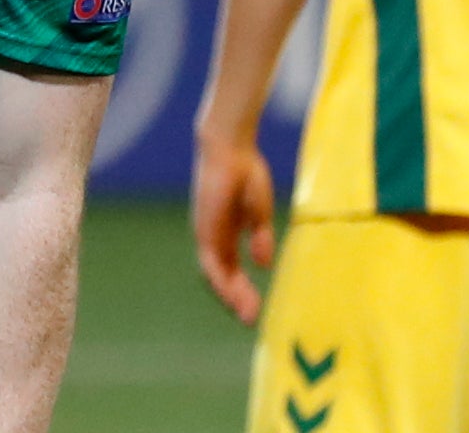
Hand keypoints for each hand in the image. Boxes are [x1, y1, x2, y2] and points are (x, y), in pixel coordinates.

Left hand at [191, 134, 275, 326]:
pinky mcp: (206, 229)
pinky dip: (223, 281)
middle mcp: (214, 238)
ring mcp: (207, 234)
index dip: (242, 290)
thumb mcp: (258, 211)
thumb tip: (262, 265)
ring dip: (231, 297)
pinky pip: (213, 262)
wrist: (230, 148)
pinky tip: (236, 295)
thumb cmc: (246, 172)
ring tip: (248, 316)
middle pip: (222, 277)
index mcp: (227, 233)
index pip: (231, 270)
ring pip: (215, 275)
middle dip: (237, 300)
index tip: (257, 309)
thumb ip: (259, 237)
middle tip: (252, 320)